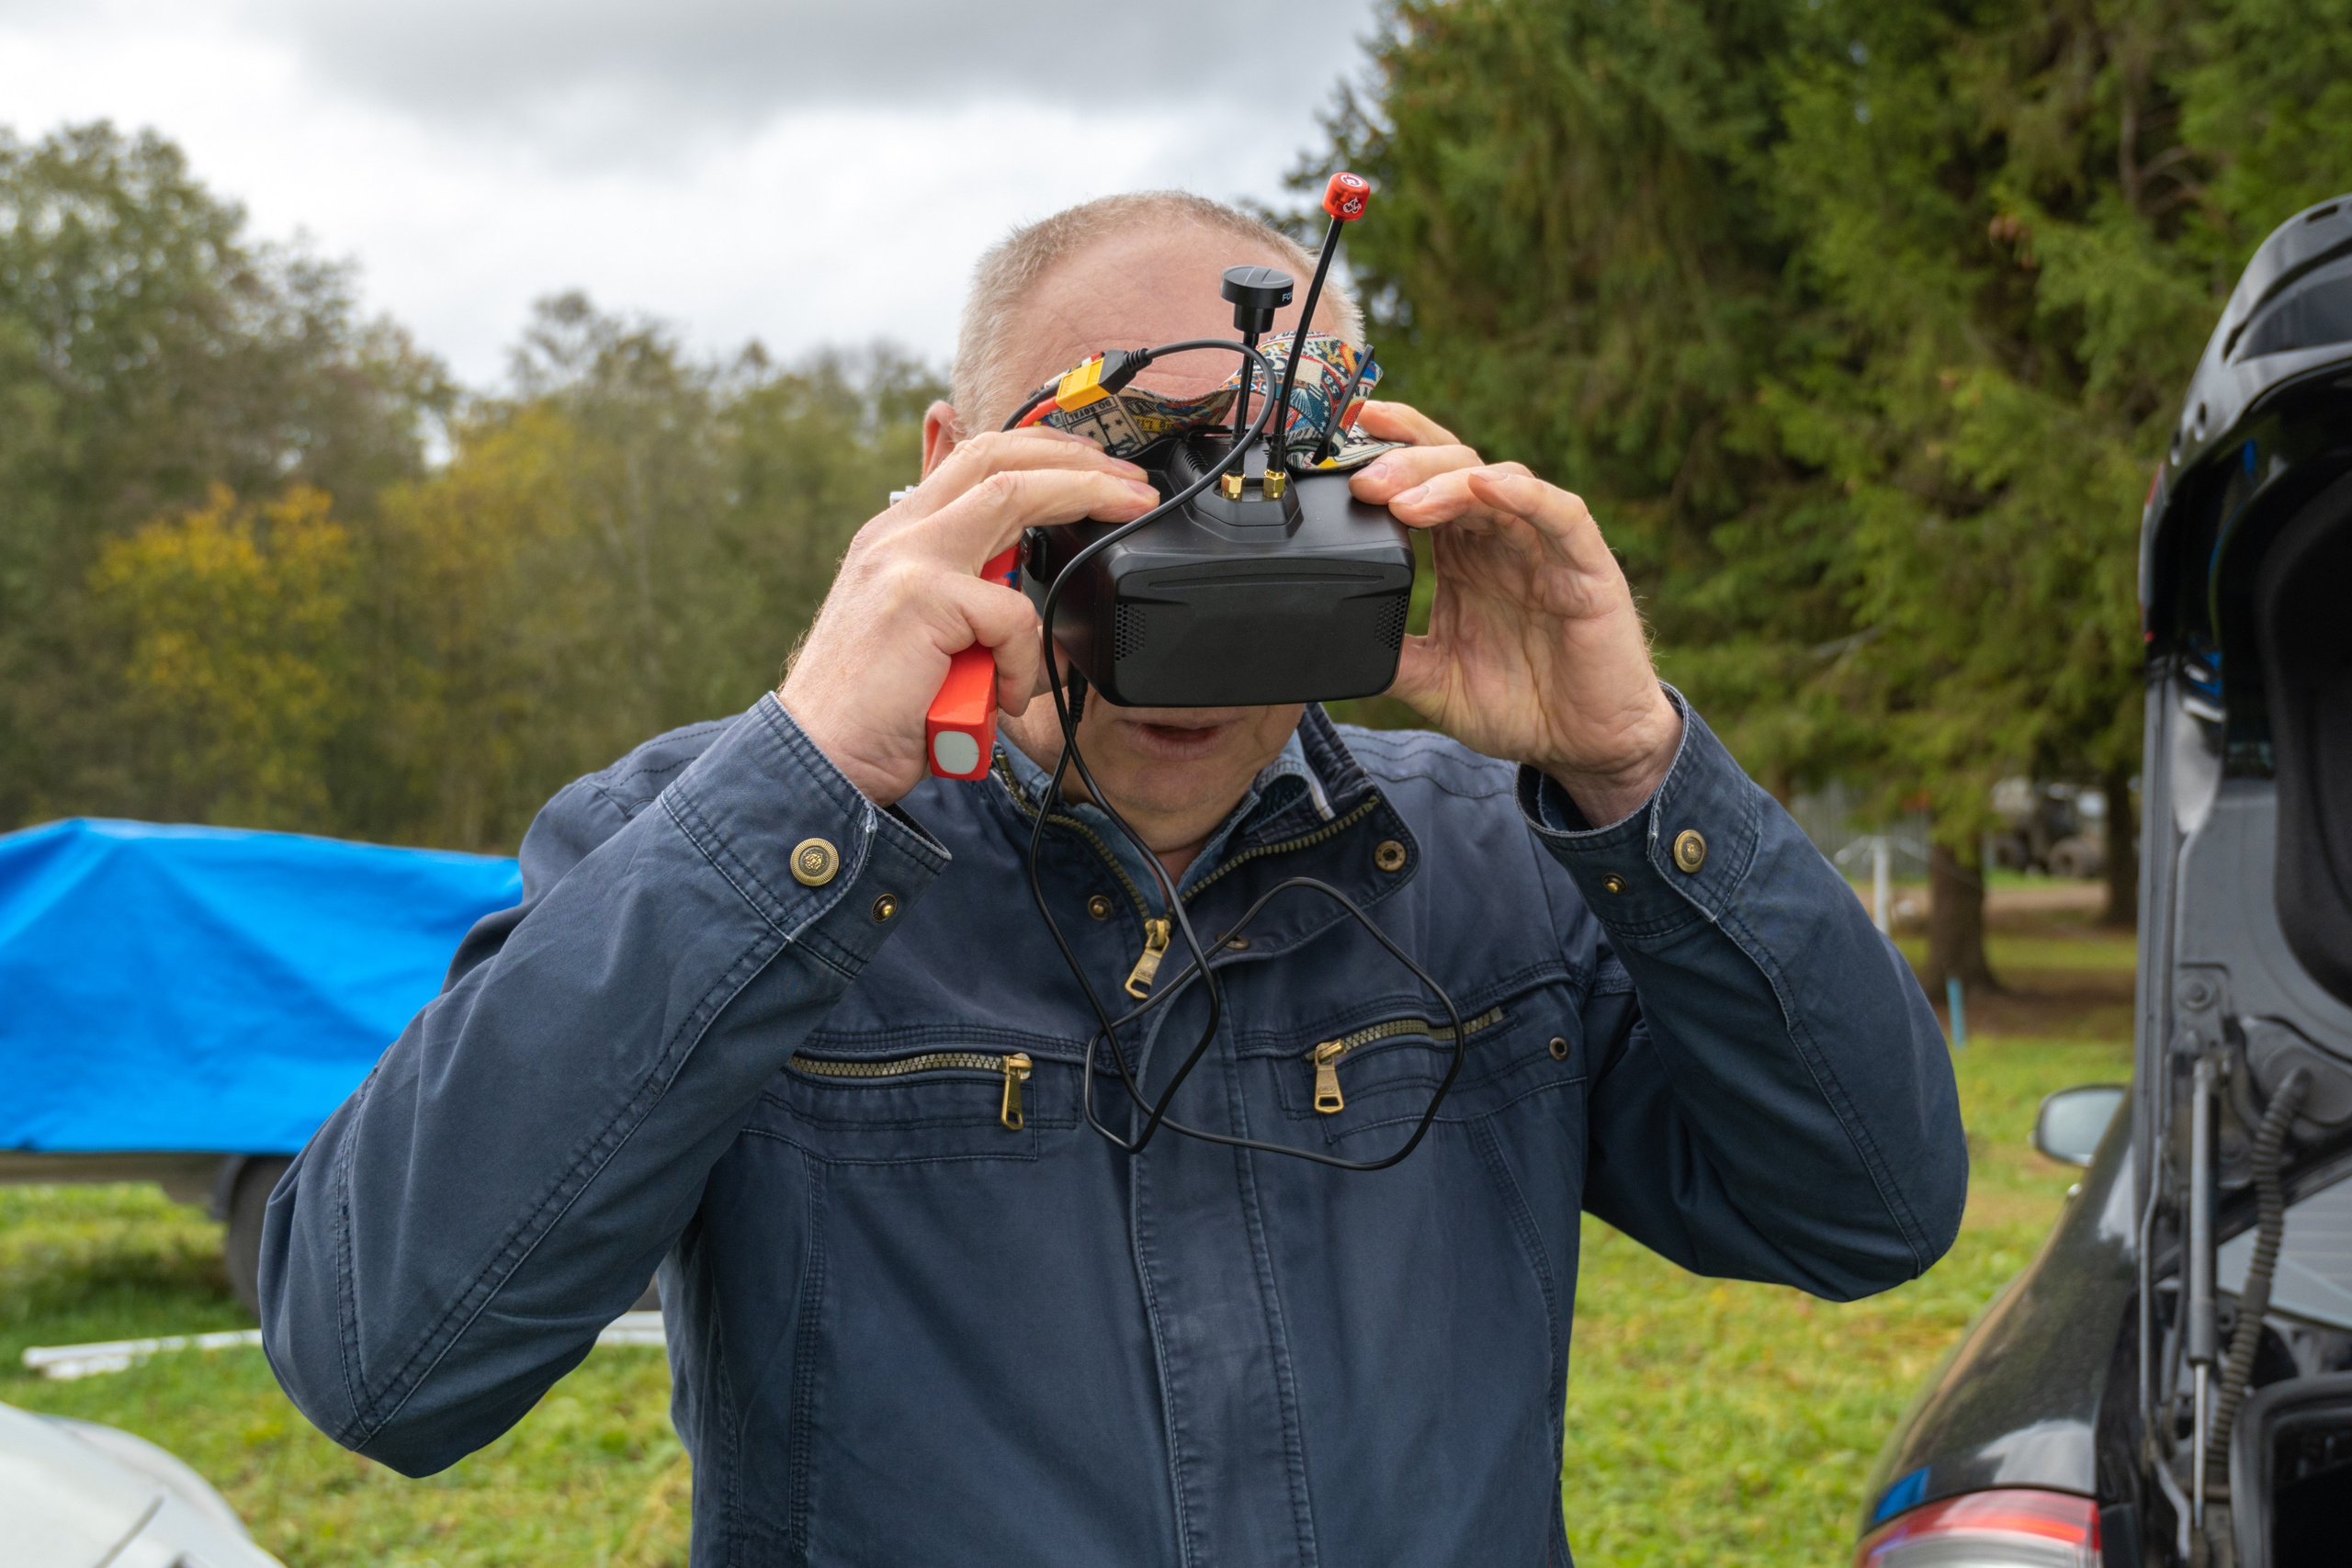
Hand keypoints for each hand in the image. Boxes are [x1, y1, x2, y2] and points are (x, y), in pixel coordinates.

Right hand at [778, 429, 1160, 806]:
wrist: (821, 757)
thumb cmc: (878, 708)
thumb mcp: (924, 633)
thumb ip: (964, 590)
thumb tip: (1014, 572)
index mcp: (898, 534)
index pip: (974, 458)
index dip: (1041, 449)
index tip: (1095, 463)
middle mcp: (897, 533)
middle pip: (997, 456)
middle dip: (1076, 456)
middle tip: (1133, 480)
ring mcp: (907, 558)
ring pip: (1012, 496)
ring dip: (1084, 495)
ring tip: (1129, 510)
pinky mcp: (921, 598)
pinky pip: (1010, 615)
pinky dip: (1023, 660)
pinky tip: (1006, 696)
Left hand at [1348, 401, 1681, 825]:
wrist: (1588, 746)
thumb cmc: (1522, 705)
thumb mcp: (1435, 682)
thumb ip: (1393, 654)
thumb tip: (1332, 641)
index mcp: (1464, 555)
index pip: (1423, 481)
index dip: (1387, 451)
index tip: (1339, 439)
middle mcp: (1502, 539)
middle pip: (1453, 469)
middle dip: (1404, 465)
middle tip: (1362, 482)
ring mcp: (1545, 548)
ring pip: (1498, 482)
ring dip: (1447, 483)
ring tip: (1403, 501)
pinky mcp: (1587, 568)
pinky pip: (1561, 516)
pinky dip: (1524, 496)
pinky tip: (1487, 487)